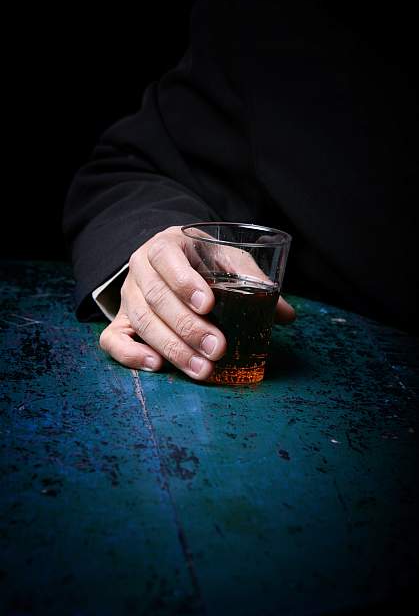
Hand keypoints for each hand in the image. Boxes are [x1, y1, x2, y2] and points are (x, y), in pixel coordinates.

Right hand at [99, 226, 294, 379]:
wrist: (167, 260)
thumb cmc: (201, 260)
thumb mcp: (225, 257)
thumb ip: (251, 280)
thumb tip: (286, 315)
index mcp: (165, 245)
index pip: (167, 258)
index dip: (185, 282)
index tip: (209, 304)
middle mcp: (140, 269)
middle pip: (156, 298)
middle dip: (188, 327)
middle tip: (218, 349)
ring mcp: (127, 297)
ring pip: (141, 322)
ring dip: (172, 348)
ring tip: (202, 369)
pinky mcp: (120, 321)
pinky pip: (112, 340)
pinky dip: (130, 355)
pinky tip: (157, 367)